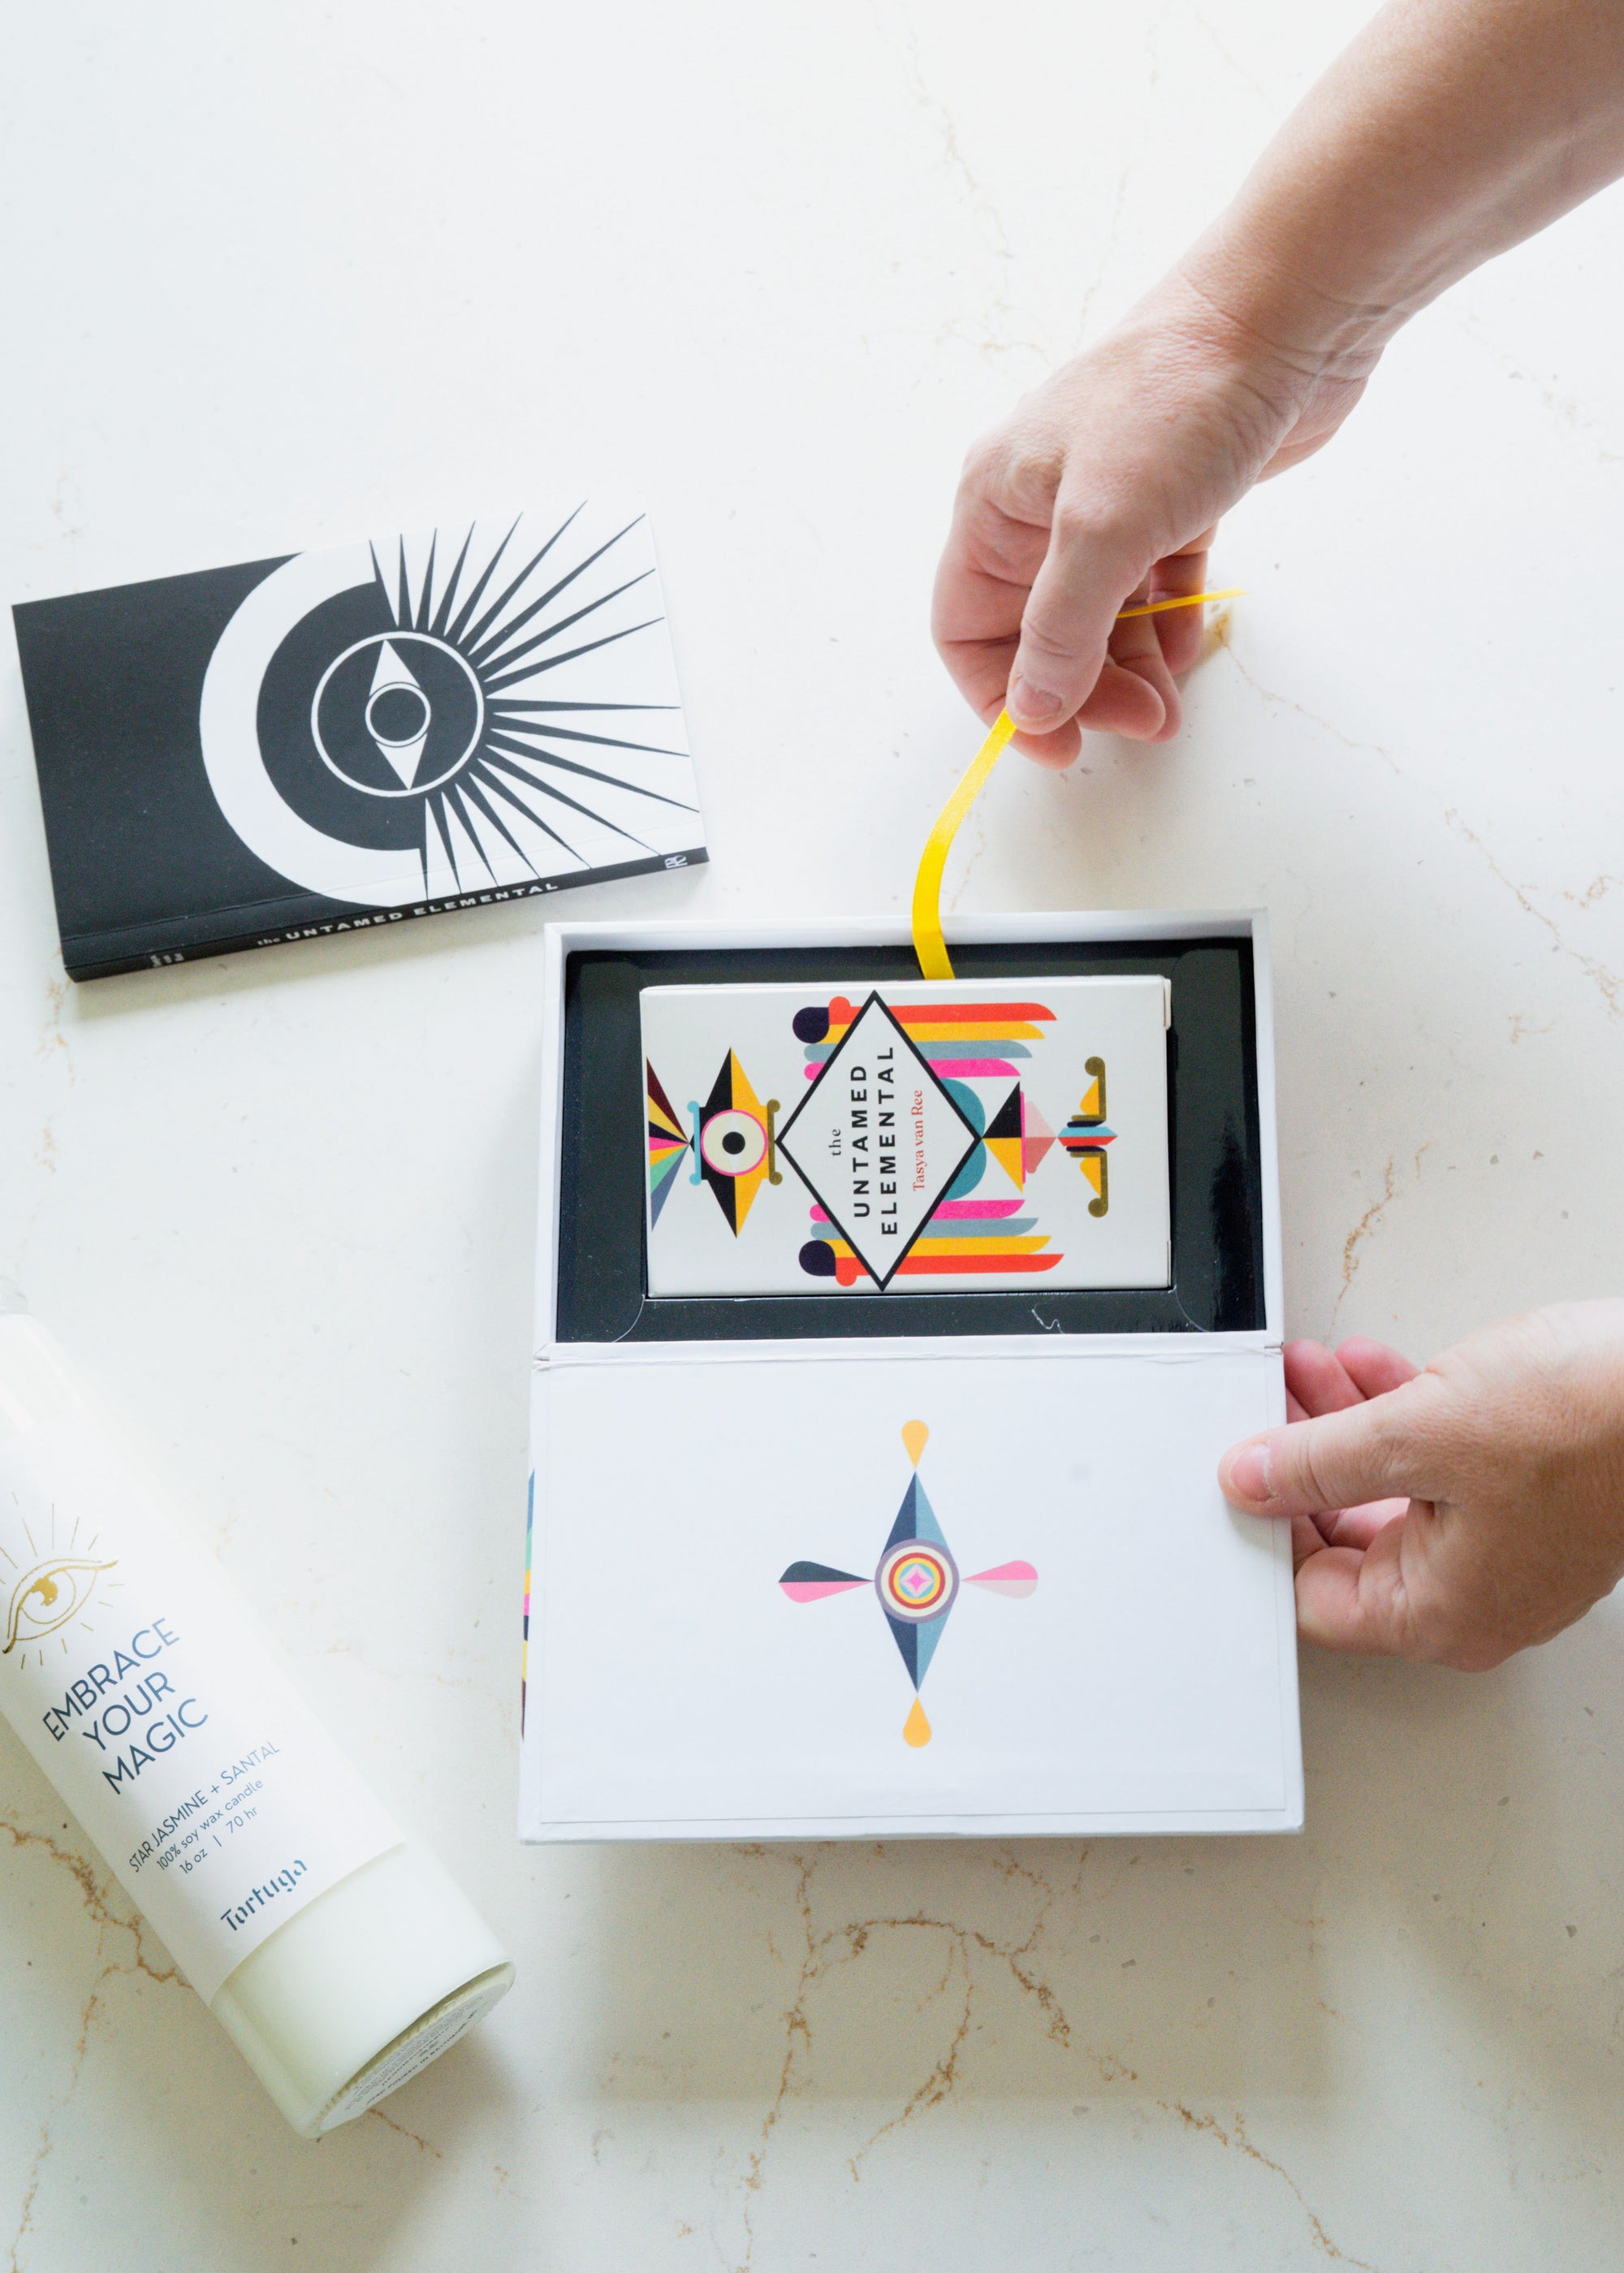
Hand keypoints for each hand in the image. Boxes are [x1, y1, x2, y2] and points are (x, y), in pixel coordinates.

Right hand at [930, 267, 1372, 765]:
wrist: (1283, 314)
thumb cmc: (1176, 400)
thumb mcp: (1102, 530)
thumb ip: (1061, 630)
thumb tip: (1032, 709)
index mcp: (995, 505)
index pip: (967, 629)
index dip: (1001, 698)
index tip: (1055, 746)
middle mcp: (1040, 507)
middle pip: (1037, 634)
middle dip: (1081, 690)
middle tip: (1140, 722)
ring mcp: (1109, 502)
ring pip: (1100, 617)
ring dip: (1128, 670)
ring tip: (1169, 704)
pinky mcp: (1174, 500)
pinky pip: (1154, 587)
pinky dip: (1167, 625)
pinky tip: (1188, 645)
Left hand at [1217, 1303, 1623, 1669]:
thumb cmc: (1588, 1425)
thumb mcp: (1417, 1434)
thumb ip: (1319, 1459)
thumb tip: (1252, 1477)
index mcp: (1441, 1615)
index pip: (1315, 1596)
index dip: (1269, 1527)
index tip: (1242, 1472)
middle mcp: (1474, 1598)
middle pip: (1347, 1537)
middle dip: (1302, 1459)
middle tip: (1269, 1405)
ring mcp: (1504, 1549)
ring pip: (1389, 1492)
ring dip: (1343, 1425)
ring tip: (1310, 1371)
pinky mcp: (1526, 1497)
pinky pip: (1437, 1467)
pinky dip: (1397, 1417)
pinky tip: (1369, 1370)